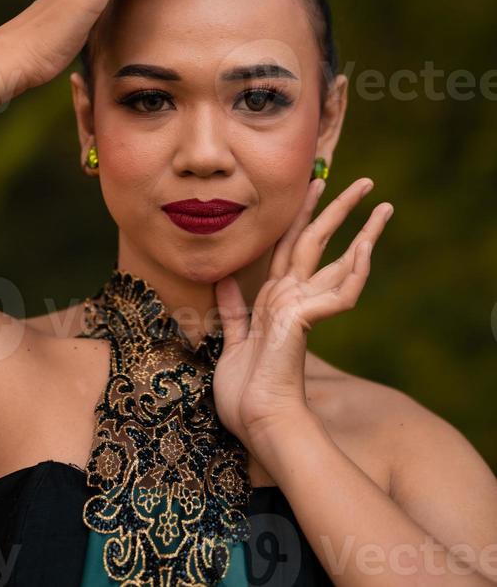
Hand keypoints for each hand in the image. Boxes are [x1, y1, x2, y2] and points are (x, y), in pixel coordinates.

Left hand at [212, 177, 393, 453]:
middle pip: (319, 242)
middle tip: (362, 183)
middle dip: (338, 210)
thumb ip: (233, 310)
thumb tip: (222, 279)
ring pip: (340, 261)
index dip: (300, 215)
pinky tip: (367, 249)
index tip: (312, 186)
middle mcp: (292, 298)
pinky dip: (356, 270)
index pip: (290, 246)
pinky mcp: (306, 321)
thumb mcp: (232, 343)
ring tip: (383, 207)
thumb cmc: (245, 395)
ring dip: (363, 232)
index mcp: (274, 300)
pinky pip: (341, 292)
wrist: (254, 423)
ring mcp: (303, 309)